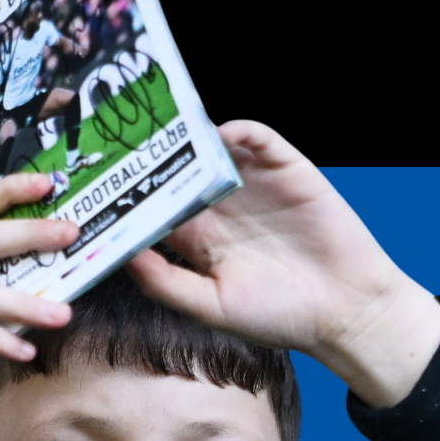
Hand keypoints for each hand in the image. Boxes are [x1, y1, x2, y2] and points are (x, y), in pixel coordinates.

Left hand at [126, 121, 439, 406]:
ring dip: (189, 137)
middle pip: (176, 170)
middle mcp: (222, 208)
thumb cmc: (281, 317)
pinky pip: (261, 140)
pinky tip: (222, 133)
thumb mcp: (211, 307)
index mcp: (199, 241)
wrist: (346, 311)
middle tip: (117, 133)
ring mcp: (255, 187)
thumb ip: (164, 282)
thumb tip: (120, 251)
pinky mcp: (289, 171)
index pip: (153, 207)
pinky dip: (240, 131)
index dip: (126, 195)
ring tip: (163, 123)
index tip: (93, 182)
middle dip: (149, 153)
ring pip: (213, 149)